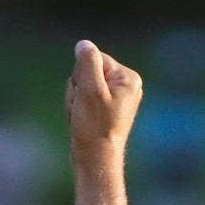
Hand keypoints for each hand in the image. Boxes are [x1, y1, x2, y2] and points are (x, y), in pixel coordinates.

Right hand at [65, 39, 142, 164]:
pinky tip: (82, 121)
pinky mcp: (105, 108)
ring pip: (82, 85)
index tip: (88, 98)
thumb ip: (88, 62)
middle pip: (87, 71)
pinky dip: (77, 108)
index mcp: (128, 78)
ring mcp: (115, 98)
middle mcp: (125, 86)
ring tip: (83, 118)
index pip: (94, 58)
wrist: (95, 160)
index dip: (83, 76)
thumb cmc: (94, 128)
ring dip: (76, 100)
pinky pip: (83, 98)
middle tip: (84, 110)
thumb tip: (83, 44)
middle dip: (79, 89)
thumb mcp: (90, 89)